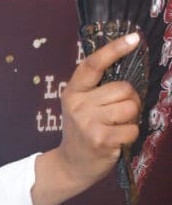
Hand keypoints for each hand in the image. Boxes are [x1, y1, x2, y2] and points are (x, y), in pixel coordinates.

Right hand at [31, 33, 141, 204]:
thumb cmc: (83, 131)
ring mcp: (88, 123)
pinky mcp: (101, 139)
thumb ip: (96, 88)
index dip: (114, 49)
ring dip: (131, 118)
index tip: (133, 38)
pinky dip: (130, 135)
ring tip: (116, 127)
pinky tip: (117, 140)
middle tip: (118, 113)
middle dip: (130, 99)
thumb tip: (128, 65)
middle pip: (123, 88)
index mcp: (73, 92)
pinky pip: (132, 128)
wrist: (70, 166)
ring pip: (130, 107)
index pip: (93, 64)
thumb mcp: (80, 106)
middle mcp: (78, 105)